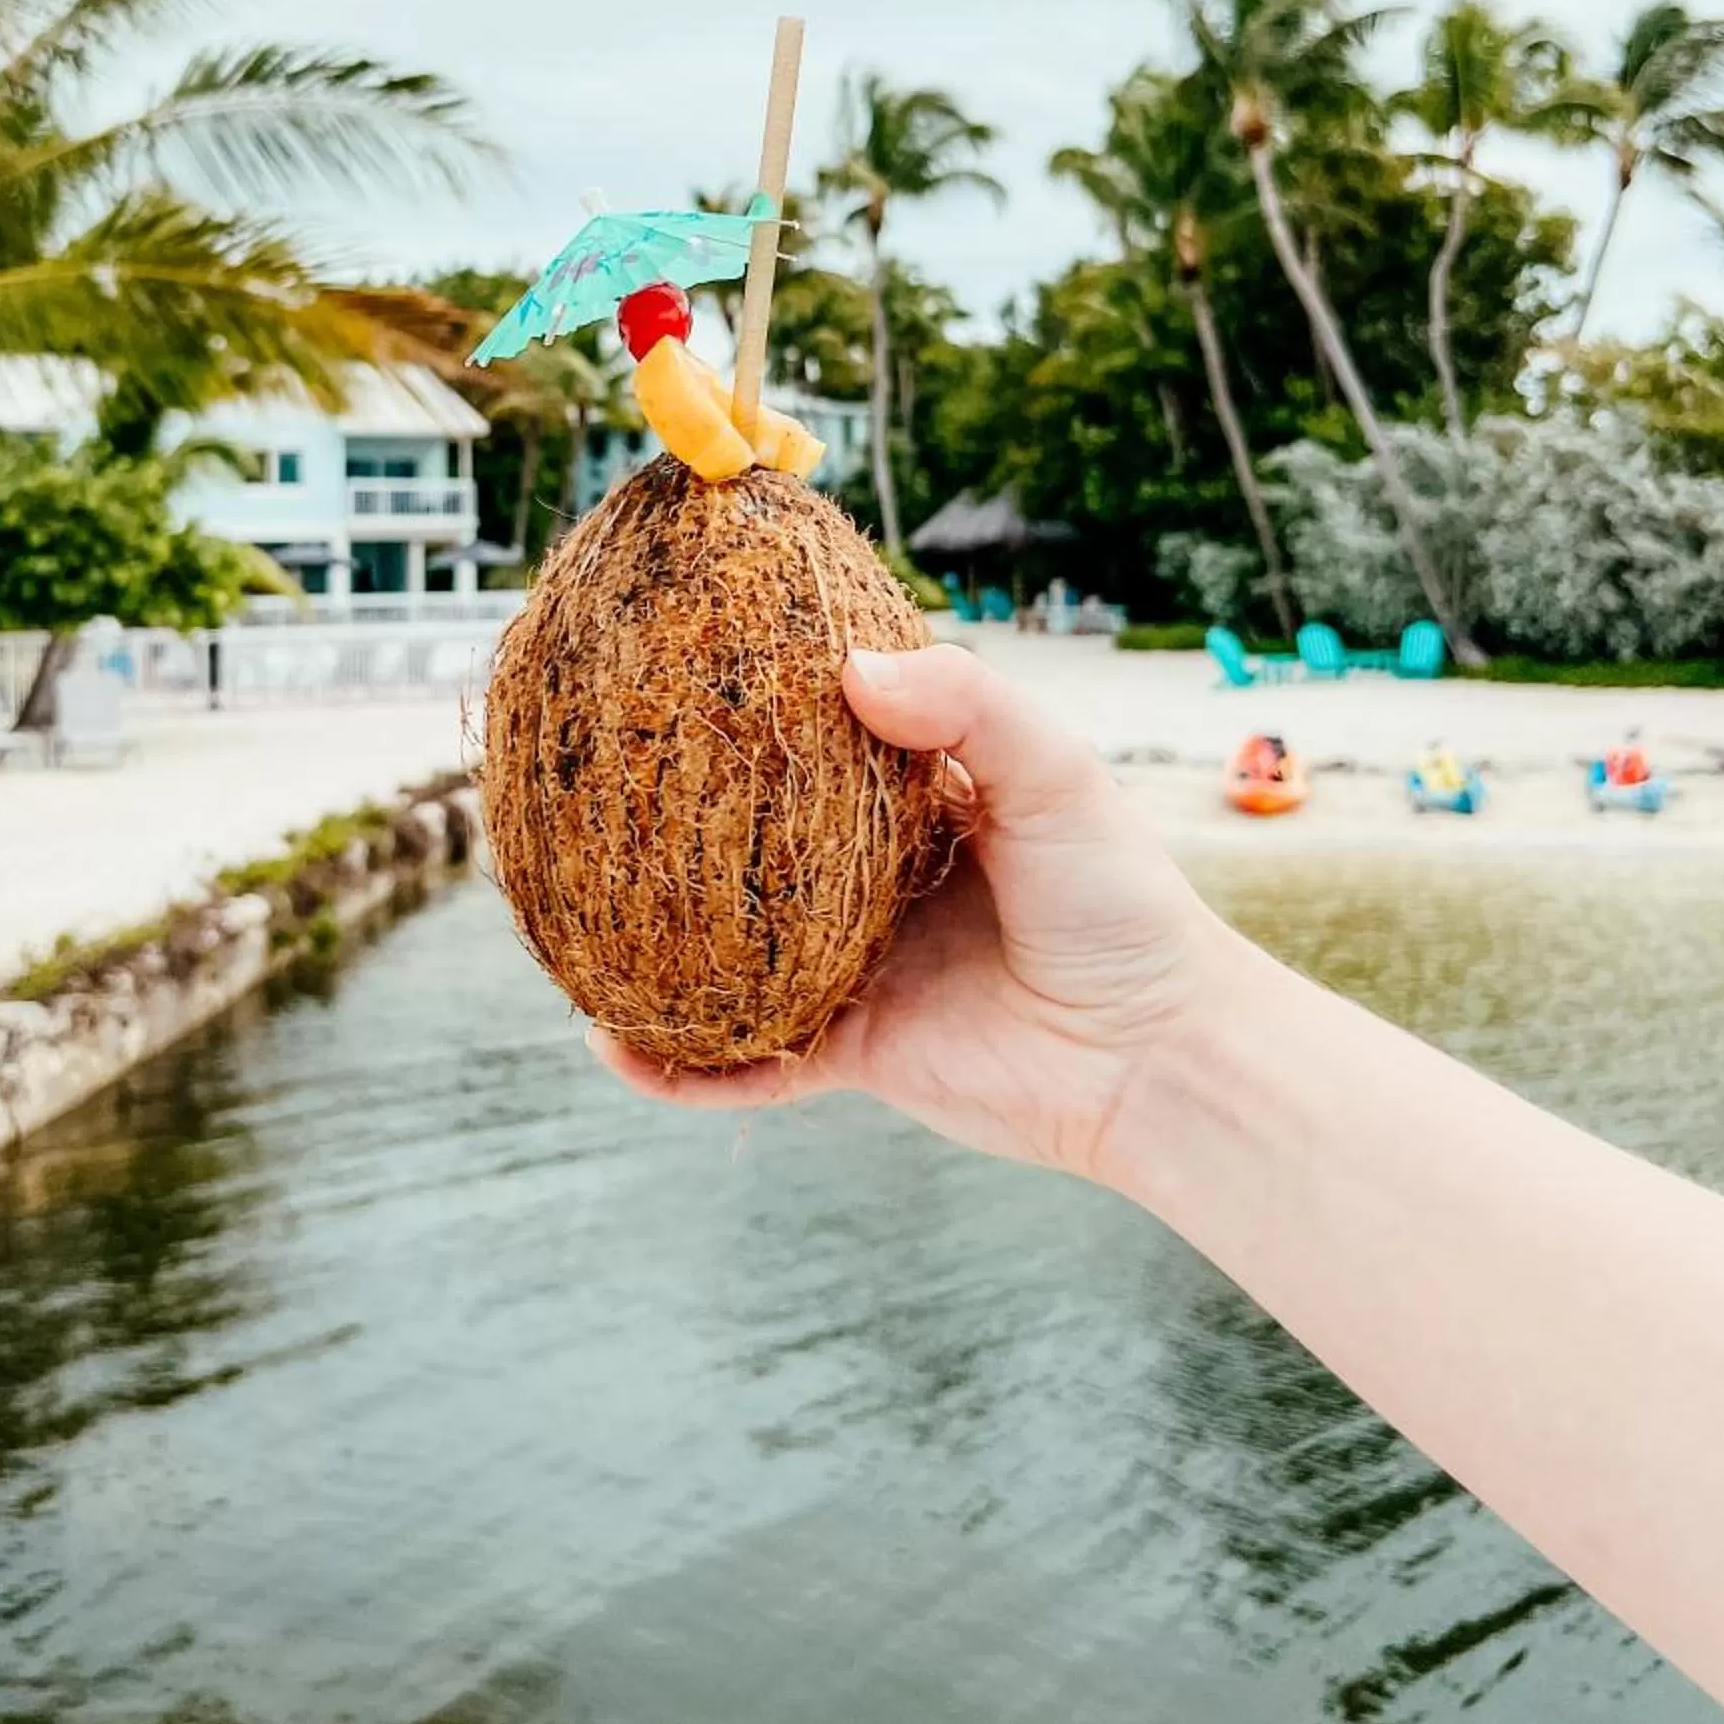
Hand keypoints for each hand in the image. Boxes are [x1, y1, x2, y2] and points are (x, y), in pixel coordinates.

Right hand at [591, 642, 1222, 1177]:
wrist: (1159, 1056)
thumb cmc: (1122, 901)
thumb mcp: (1055, 775)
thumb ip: (966, 706)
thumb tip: (850, 672)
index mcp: (911, 799)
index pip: (807, 738)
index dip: (743, 702)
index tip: (670, 659)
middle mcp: (866, 879)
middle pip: (744, 841)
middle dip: (667, 819)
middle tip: (584, 779)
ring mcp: (850, 967)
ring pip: (726, 950)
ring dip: (649, 939)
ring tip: (565, 912)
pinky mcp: (849, 1052)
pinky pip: (745, 1062)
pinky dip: (678, 1064)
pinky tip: (611, 1045)